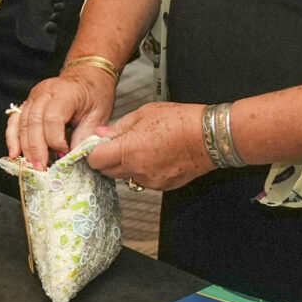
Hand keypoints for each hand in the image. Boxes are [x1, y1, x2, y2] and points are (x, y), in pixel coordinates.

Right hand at [9, 68, 116, 167]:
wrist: (87, 78)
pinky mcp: (27, 103)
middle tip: (41, 167)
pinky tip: (14, 153)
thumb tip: (73, 157)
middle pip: (34, 121)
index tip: (63, 154)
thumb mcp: (99, 115)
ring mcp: (33, 96)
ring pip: (22, 123)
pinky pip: (15, 120)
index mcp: (66, 93)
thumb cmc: (94, 95)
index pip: (53, 117)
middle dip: (36, 147)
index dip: (55, 139)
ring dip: (25, 146)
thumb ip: (86, 135)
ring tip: (31, 165)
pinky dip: (12, 137)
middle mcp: (45, 92)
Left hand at [85, 101, 213, 191]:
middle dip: (108, 159)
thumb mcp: (144, 114)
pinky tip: (155, 157)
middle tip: (117, 145)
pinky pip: (144, 181)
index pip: (95, 160)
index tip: (97, 146)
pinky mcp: (163, 187)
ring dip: (126, 166)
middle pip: (108, 171)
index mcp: (129, 150)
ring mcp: (150, 180)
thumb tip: (101, 134)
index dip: (93, 152)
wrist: (209, 137)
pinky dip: (143, 171)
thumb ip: (119, 127)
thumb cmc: (180, 121)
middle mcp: (137, 169)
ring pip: (126, 177)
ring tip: (140, 149)